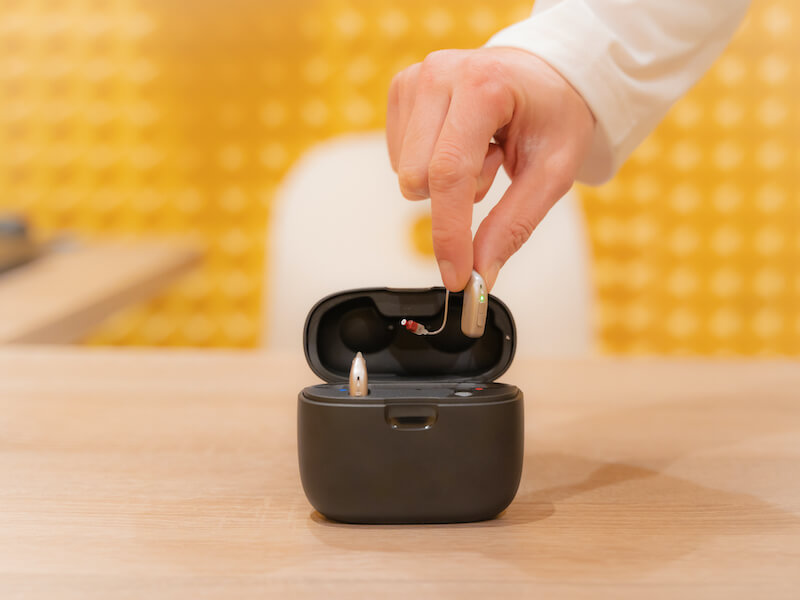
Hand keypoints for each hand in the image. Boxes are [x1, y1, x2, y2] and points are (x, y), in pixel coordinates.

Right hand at [386, 47, 594, 290]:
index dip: (449, 233)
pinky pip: (399, 160)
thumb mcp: (552, 173)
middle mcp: (440, 73)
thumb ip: (513, 224)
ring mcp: (415, 78)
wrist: (543, 74)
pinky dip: (430, 167)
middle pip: (419, 180)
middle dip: (454, 199)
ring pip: (406, 174)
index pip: (450, 172)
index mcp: (484, 84)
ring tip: (480, 150)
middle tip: (494, 168)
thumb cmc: (554, 115)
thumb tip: (480, 274)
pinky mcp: (401, 90)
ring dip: (444, 182)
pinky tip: (459, 142)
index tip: (456, 276)